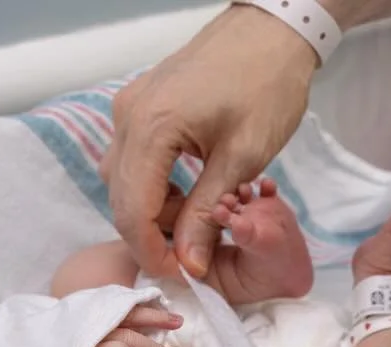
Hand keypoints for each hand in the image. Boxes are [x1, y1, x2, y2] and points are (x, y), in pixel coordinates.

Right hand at [102, 5, 318, 278]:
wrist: (271, 29)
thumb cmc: (266, 83)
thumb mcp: (242, 158)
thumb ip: (207, 213)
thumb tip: (190, 263)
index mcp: (151, 129)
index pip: (131, 211)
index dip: (152, 251)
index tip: (181, 274)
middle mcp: (128, 118)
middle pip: (119, 198)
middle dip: (151, 234)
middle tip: (191, 253)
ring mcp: (129, 108)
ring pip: (121, 180)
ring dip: (151, 209)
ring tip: (195, 218)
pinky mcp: (139, 104)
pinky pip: (131, 157)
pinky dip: (152, 183)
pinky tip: (185, 190)